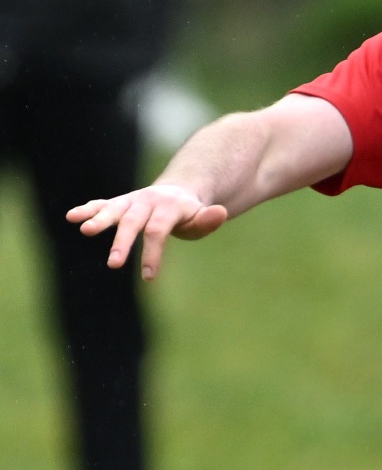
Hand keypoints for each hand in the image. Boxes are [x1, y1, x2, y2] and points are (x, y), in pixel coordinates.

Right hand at [66, 183, 228, 278]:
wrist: (176, 193)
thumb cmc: (190, 214)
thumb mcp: (202, 218)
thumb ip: (208, 219)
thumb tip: (221, 212)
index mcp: (169, 207)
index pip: (158, 231)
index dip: (153, 254)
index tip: (148, 277)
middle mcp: (147, 201)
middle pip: (133, 222)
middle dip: (122, 243)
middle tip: (113, 264)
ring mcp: (130, 201)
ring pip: (114, 209)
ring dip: (98, 219)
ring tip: (84, 230)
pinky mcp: (119, 203)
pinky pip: (102, 204)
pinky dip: (88, 209)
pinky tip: (72, 217)